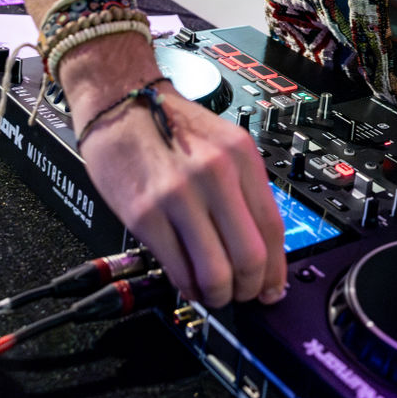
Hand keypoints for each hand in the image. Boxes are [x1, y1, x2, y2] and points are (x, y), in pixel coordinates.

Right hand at [72, 83, 286, 308]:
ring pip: (216, 272)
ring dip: (218, 295)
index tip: (271, 288)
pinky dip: (187, 286)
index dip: (275, 270)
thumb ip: (243, 189)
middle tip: (242, 295)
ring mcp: (179, 195)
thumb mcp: (222, 144)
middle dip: (249, 289)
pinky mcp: (145, 214)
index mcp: (241, 155)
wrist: (120, 102)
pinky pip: (177, 268)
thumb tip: (261, 247)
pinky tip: (187, 282)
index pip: (273, 228)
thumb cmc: (170, 125)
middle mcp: (216, 173)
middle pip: (250, 257)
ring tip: (213, 293)